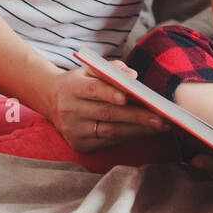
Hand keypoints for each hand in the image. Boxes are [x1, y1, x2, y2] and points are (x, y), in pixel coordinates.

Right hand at [45, 59, 170, 152]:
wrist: (51, 100)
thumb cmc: (80, 82)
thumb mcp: (90, 69)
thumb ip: (112, 68)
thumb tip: (132, 76)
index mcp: (72, 87)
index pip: (93, 90)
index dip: (110, 93)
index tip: (129, 96)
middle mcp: (70, 110)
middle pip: (107, 114)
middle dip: (137, 116)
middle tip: (161, 117)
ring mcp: (74, 129)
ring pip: (110, 131)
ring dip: (138, 129)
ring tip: (159, 126)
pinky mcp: (79, 144)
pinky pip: (108, 141)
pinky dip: (129, 136)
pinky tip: (145, 132)